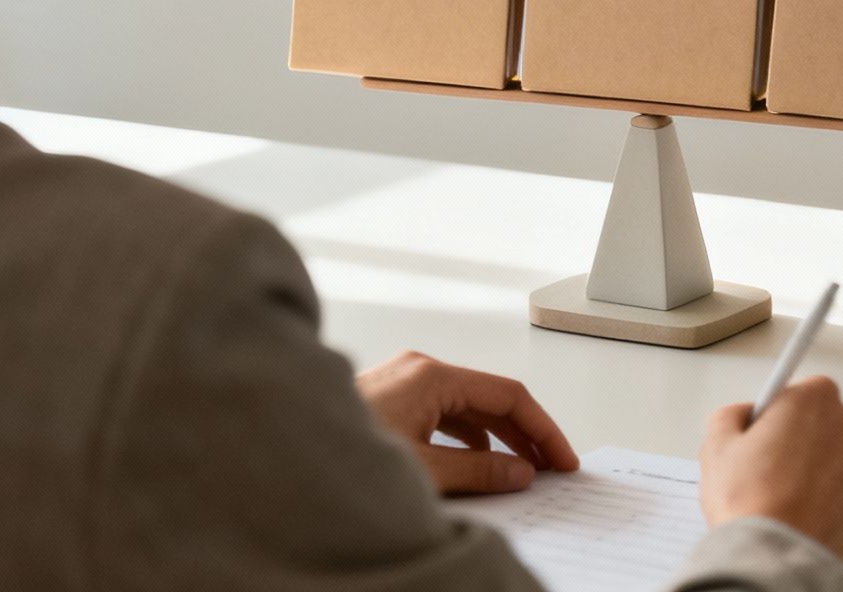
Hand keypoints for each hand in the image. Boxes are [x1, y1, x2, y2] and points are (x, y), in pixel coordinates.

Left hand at [356, 351, 581, 494]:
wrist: (280, 451)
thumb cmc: (337, 455)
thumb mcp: (424, 470)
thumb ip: (479, 470)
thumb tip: (521, 472)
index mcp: (431, 375)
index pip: (508, 395)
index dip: (542, 429)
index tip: (562, 459)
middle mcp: (418, 370)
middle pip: (490, 399)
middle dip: (524, 435)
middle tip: (551, 469)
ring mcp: (402, 382)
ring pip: (467, 408)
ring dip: (496, 438)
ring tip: (518, 473)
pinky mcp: (388, 399)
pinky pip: (443, 414)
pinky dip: (466, 438)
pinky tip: (475, 464)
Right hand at [698, 376, 842, 568]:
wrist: (777, 556)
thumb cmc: (750, 502)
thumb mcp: (717, 444)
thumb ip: (733, 415)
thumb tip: (744, 416)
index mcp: (815, 398)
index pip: (802, 393)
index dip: (782, 417)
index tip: (772, 435)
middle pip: (829, 424)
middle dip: (808, 443)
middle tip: (778, 472)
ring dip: (829, 472)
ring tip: (796, 500)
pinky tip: (816, 515)